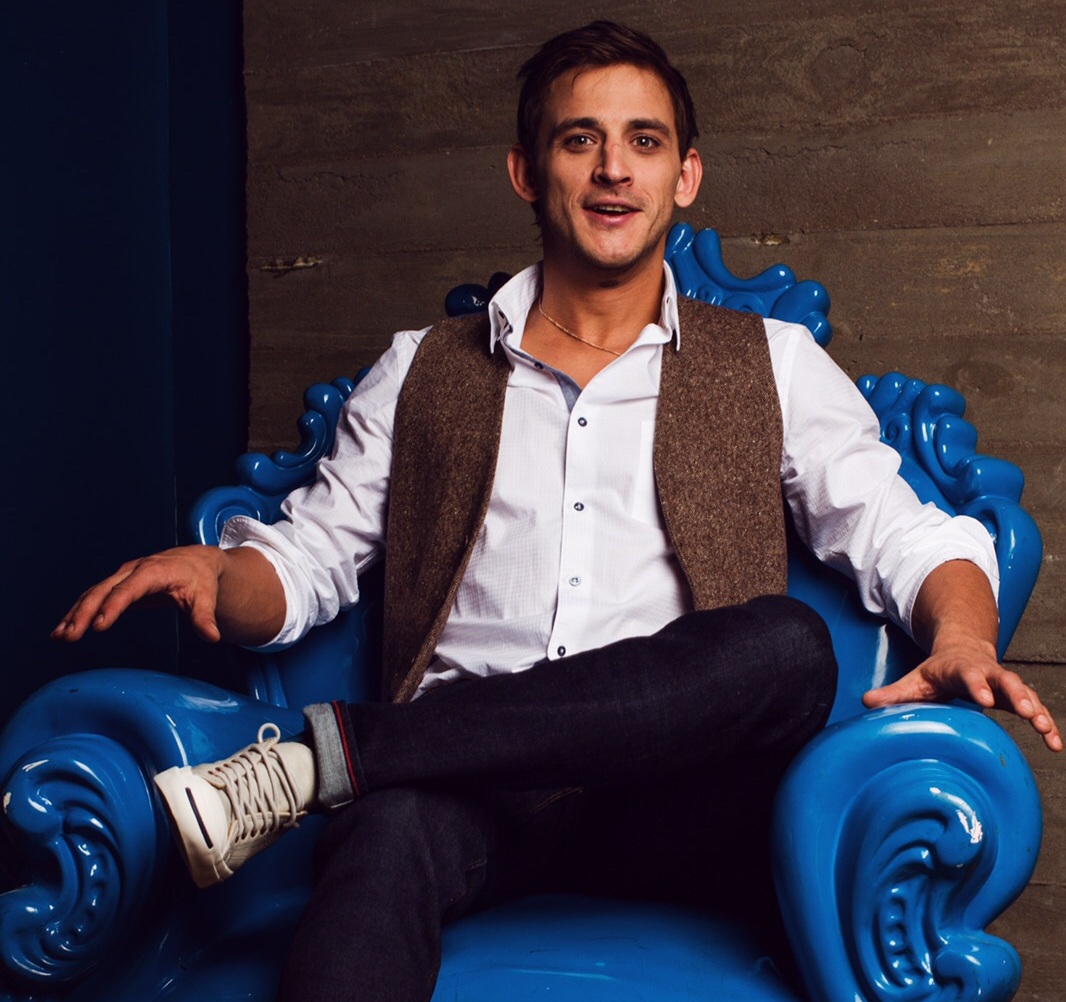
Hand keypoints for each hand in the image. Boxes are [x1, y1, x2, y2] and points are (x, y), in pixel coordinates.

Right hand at [53, 546, 227, 643]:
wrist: (196, 562)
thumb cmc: (200, 579)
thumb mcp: (205, 597)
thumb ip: (205, 617)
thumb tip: (212, 636)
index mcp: (154, 571)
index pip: (130, 589)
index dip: (114, 606)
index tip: (99, 625)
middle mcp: (133, 571)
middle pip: (104, 590)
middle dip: (85, 612)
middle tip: (70, 635)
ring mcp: (122, 576)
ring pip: (93, 593)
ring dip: (75, 614)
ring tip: (59, 636)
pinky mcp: (117, 584)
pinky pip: (93, 597)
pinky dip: (77, 612)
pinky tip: (63, 629)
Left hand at [863, 634, 1062, 751]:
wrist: (963, 651)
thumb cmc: (938, 671)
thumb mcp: (915, 679)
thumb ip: (894, 692)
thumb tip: (865, 701)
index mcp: (960, 668)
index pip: (969, 674)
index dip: (976, 685)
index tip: (984, 699)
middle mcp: (988, 673)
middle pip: (1006, 680)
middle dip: (1017, 695)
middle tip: (1027, 712)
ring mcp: (1006, 683)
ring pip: (1026, 693)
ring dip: (1037, 710)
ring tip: (1045, 730)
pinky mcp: (1018, 697)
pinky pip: (1037, 709)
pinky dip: (1047, 725)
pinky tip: (1056, 744)